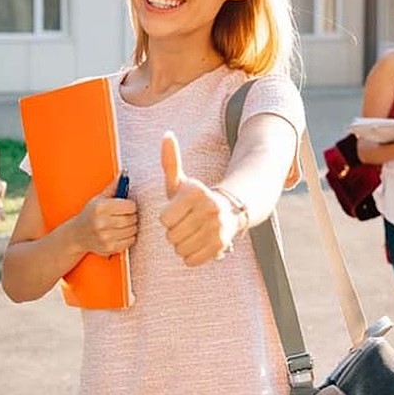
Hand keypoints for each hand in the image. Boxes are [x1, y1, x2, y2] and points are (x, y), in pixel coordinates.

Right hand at [72, 176, 137, 256]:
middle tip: (126, 215)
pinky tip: (121, 233)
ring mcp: (106, 236)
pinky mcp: (109, 247)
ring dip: (132, 227)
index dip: (131, 206)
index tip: (126, 206)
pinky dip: (129, 237)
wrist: (77, 235)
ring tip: (123, 224)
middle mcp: (102, 222)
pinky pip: (130, 241)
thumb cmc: (90, 214)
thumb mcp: (99, 199)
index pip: (130, 206)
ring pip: (133, 230)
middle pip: (132, 218)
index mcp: (101, 207)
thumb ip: (113, 187)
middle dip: (132, 216)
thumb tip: (124, 173)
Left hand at [157, 132, 235, 266]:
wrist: (229, 210)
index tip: (178, 212)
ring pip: (180, 249)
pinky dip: (191, 256)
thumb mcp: (181, 181)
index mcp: (196, 192)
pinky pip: (191, 260)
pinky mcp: (221, 245)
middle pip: (171, 235)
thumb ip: (170, 161)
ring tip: (192, 233)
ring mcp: (217, 227)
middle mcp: (209, 208)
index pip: (164, 219)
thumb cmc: (195, 198)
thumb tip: (166, 134)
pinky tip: (198, 244)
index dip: (167, 218)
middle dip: (174, 232)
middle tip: (186, 224)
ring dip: (181, 245)